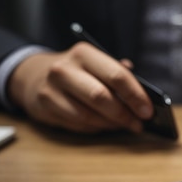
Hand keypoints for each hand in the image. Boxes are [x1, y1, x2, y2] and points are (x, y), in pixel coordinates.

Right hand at [8, 42, 153, 132]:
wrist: (33, 75)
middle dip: (124, 114)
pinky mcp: (45, 108)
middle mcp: (65, 69)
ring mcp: (51, 89)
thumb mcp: (96, 63)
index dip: (136, 95)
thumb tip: (146, 94)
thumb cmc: (77, 71)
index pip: (116, 75)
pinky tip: (105, 125)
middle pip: (101, 97)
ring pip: (88, 115)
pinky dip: (96, 128)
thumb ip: (118, 74)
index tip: (148, 111)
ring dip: (111, 124)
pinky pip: (77, 124)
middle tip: (139, 124)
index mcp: (84, 53)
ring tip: (125, 125)